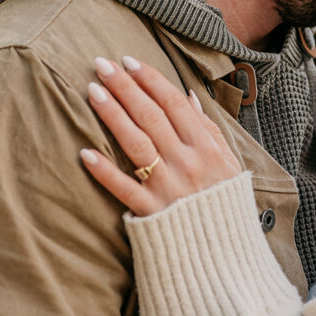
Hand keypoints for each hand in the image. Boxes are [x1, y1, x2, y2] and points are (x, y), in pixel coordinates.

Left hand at [80, 55, 242, 216]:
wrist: (224, 254)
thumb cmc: (224, 203)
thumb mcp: (229, 162)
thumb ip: (209, 129)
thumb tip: (189, 96)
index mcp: (206, 148)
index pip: (174, 104)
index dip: (150, 80)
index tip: (128, 61)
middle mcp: (187, 163)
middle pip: (151, 116)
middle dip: (126, 87)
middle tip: (102, 64)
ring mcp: (168, 187)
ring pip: (136, 144)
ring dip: (113, 115)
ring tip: (93, 91)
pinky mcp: (151, 213)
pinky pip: (125, 189)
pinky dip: (105, 172)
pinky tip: (85, 153)